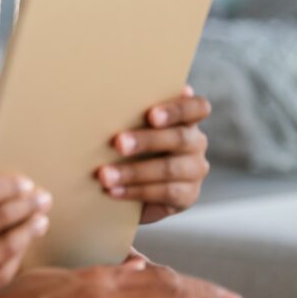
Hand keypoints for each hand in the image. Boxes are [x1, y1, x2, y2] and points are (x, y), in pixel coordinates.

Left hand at [97, 87, 212, 222]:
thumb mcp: (129, 126)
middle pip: (180, 138)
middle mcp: (196, 142)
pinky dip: (135, 191)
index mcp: (186, 118)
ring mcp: (195, 170)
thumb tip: (100, 101)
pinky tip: (113, 191)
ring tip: (105, 175)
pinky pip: (165, 193)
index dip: (176, 110)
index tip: (151, 115)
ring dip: (134, 172)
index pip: (196, 108)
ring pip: (170, 169)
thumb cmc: (125, 144)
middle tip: (118, 143)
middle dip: (146, 140)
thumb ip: (129, 115)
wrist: (128, 183)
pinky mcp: (188, 196)